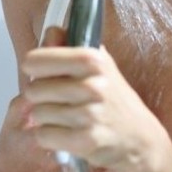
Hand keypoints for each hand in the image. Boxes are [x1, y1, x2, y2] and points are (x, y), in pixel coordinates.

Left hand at [22, 28, 163, 171]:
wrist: (139, 137)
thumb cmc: (113, 99)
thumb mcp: (99, 66)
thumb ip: (71, 47)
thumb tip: (50, 32)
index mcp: (93, 60)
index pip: (35, 60)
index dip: (35, 69)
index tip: (42, 74)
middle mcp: (92, 85)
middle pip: (33, 89)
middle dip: (41, 97)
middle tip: (58, 101)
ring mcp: (89, 114)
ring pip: (38, 114)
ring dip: (47, 119)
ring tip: (67, 119)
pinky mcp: (85, 140)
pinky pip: (44, 135)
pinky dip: (50, 138)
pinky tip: (67, 134)